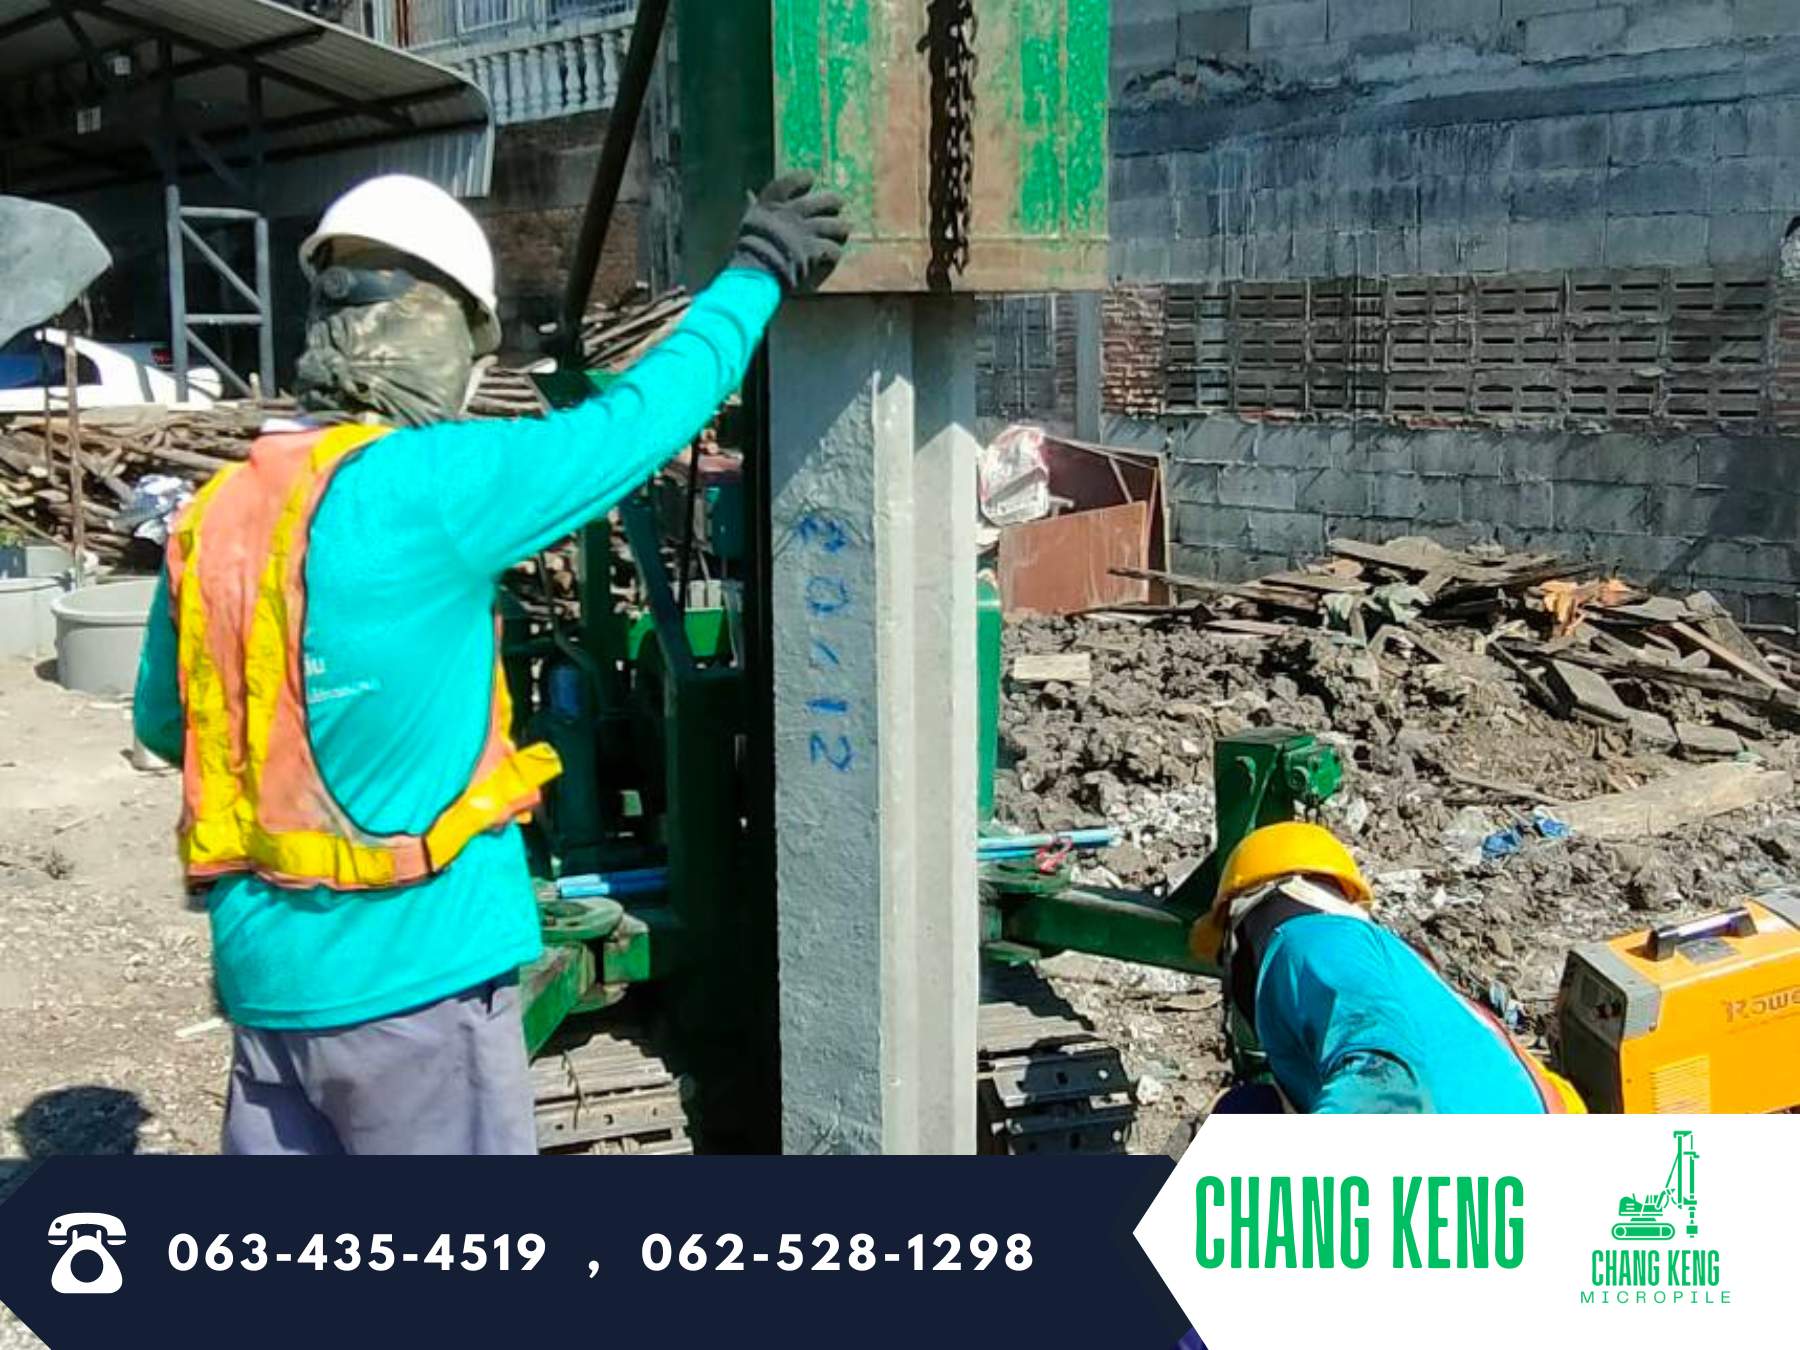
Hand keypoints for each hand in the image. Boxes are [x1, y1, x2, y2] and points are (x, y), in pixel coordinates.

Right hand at [729, 171, 850, 294]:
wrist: (756, 268)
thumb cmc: (747, 246)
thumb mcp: (747, 221)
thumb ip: (752, 207)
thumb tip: (748, 194)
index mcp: (774, 203)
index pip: (792, 181)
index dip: (803, 178)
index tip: (810, 177)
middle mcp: (794, 213)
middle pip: (825, 201)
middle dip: (834, 202)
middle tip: (838, 204)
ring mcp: (807, 231)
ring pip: (836, 225)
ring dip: (841, 228)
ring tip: (843, 231)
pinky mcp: (815, 250)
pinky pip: (833, 249)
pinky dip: (834, 253)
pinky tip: (833, 255)